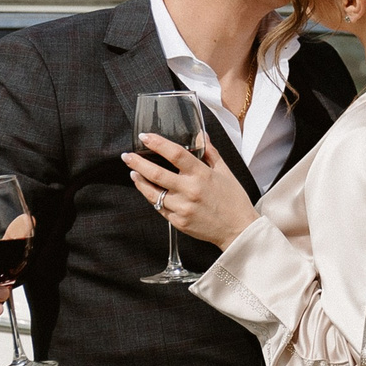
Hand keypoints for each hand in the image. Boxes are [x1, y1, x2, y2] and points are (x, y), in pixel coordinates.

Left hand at [125, 133, 258, 247]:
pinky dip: (152, 197)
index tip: (145, 137)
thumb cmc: (233, 200)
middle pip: (156, 174)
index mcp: (202, 175)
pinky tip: (147, 190)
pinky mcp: (178, 222)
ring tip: (133, 172)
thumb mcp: (225, 172)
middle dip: (138, 163)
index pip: (176, 154)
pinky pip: (159, 208)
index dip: (158, 143)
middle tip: (127, 156)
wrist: (238, 229)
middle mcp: (190, 191)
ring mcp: (182, 208)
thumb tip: (200, 135)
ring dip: (140, 181)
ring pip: (153, 193)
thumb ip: (210, 153)